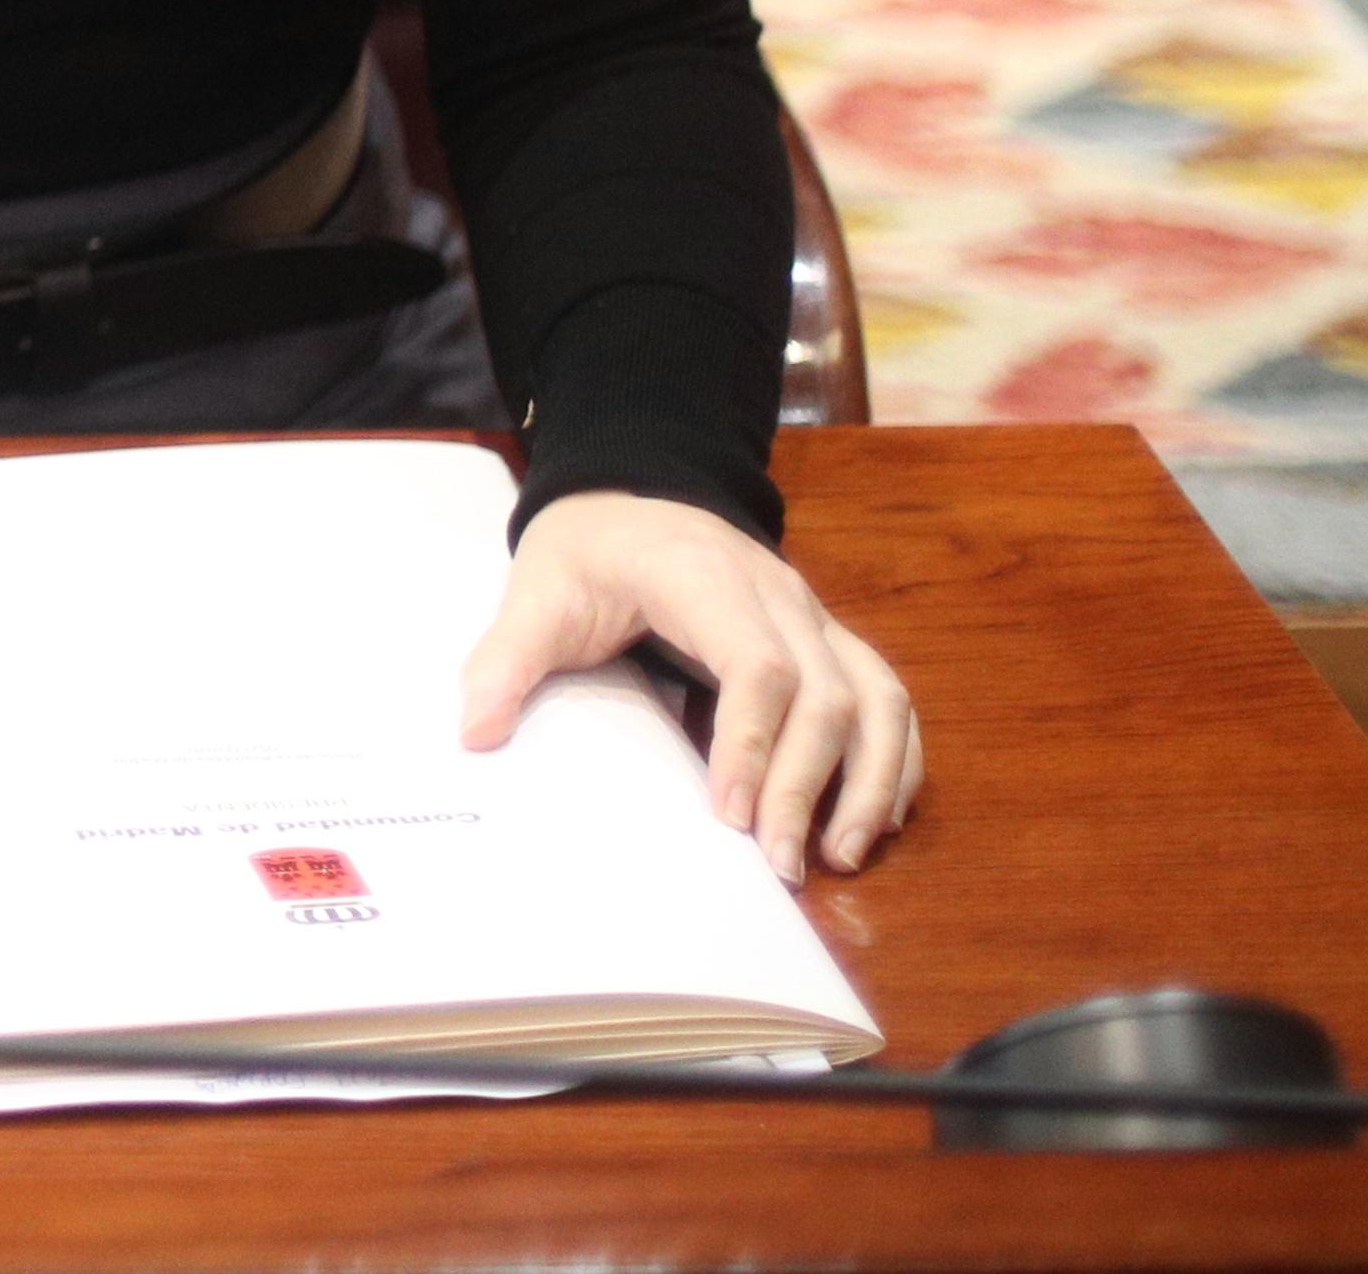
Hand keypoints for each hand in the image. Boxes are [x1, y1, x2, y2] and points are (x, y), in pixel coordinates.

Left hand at [457, 489, 920, 878]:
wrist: (624, 502)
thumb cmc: (585, 553)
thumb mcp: (536, 592)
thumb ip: (507, 658)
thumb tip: (476, 733)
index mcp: (705, 578)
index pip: (758, 665)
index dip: (753, 743)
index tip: (732, 816)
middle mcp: (777, 595)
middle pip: (826, 693)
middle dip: (809, 785)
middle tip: (779, 865)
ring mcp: (812, 617)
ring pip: (878, 696)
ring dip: (871, 780)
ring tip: (842, 855)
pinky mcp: (828, 642)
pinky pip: (886, 699)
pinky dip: (892, 760)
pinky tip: (871, 819)